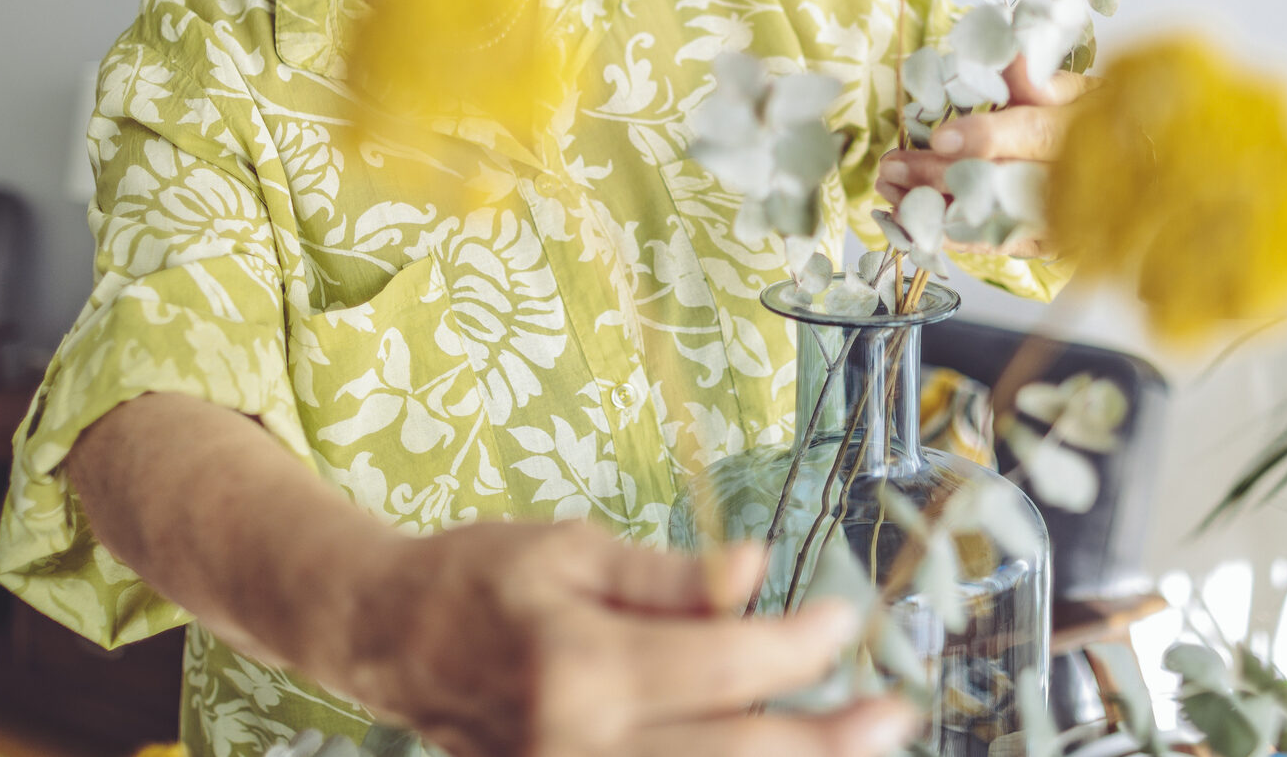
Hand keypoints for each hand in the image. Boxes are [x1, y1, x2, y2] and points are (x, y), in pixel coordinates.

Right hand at [344, 519, 919, 756]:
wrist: (391, 638)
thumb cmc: (481, 577)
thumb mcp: (573, 549)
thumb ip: (669, 574)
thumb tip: (758, 566)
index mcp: (580, 667)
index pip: (723, 662)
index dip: (798, 643)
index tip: (845, 620)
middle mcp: (578, 748)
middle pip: (735, 756)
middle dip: (828, 739)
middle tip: (895, 714)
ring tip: (859, 747)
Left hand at [875, 57, 1088, 255]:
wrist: (1137, 176)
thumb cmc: (1096, 121)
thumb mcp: (1076, 90)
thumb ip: (1037, 77)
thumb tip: (1012, 54)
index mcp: (1081, 129)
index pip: (1032, 135)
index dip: (986, 137)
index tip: (939, 136)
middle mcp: (1074, 181)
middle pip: (1001, 182)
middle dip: (939, 176)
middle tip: (890, 167)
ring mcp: (1061, 221)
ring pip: (991, 219)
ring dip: (934, 208)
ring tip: (889, 193)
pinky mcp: (1048, 246)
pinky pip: (993, 244)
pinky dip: (949, 236)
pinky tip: (911, 224)